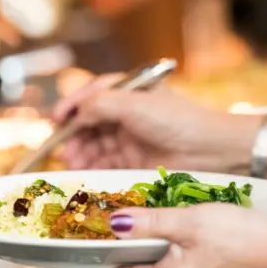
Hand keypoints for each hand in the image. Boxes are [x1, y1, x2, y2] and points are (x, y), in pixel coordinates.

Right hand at [53, 74, 257, 172]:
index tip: (55, 119)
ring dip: (80, 154)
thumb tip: (74, 114)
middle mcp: (127, 115)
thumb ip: (100, 104)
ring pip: (95, 146)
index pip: (93, 94)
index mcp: (130, 92)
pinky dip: (92, 169)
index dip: (72, 105)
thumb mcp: (135, 104)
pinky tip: (83, 174)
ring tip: (73, 164)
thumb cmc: (177, 121)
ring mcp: (130, 140)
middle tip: (63, 149)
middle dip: (73, 135)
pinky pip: (105, 165)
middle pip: (89, 123)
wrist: (211, 153)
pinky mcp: (133, 163)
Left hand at [102, 203, 266, 267]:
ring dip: (173, 265)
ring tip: (187, 240)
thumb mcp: (190, 220)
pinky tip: (210, 255)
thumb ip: (149, 223)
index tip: (110, 247)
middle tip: (154, 233)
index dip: (112, 262)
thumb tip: (116, 223)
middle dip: (146, 259)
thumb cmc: (246, 237)